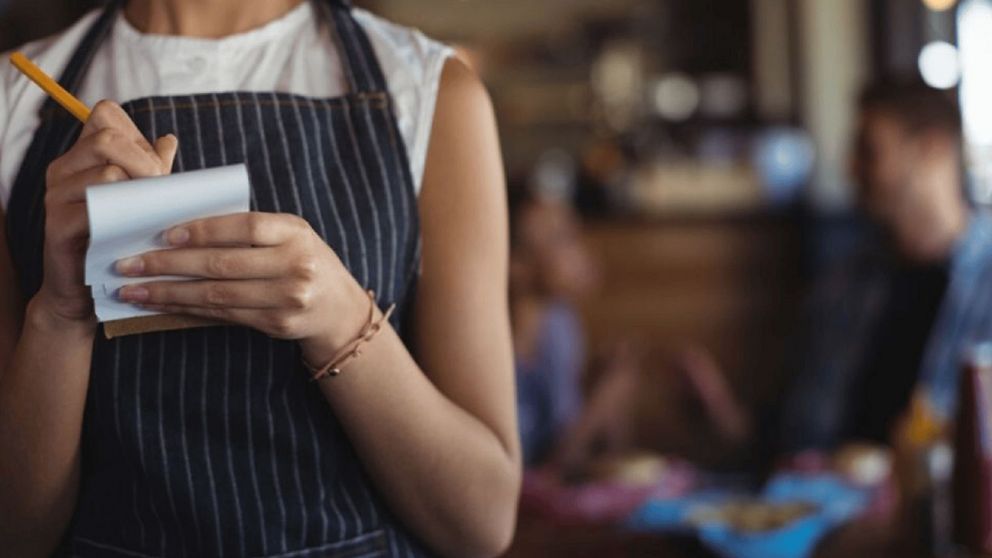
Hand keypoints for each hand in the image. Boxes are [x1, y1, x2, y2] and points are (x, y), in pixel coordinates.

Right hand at [35, 100, 177, 324]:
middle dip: (145, 162)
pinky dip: (125, 216)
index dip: (138, 134)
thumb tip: (168, 139)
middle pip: (108, 137)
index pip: (106, 114)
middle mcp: (62, 169)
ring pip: (108, 172)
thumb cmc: (118, 239)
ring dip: (141, 193)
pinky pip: (96, 208)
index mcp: (81, 157)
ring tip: (151, 215)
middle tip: (161, 191)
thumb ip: (152, 169)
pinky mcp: (57, 225)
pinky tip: (136, 230)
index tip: (155, 166)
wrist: (87, 288)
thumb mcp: (139, 199)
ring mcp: (56, 195)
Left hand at [116, 212, 367, 346]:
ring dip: (168, 293)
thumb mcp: (288, 235)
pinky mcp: (278, 324)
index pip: (244, 227)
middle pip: (223, 264)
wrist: (338, 307)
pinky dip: (187, 309)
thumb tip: (179, 229)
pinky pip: (224, 315)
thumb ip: (248, 230)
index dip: (203, 230)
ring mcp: (288, 298)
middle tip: (128, 264)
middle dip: (168, 264)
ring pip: (217, 295)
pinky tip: (161, 304)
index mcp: (296, 232)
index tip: (163, 234)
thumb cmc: (302, 259)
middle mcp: (296, 265)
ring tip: (132, 290)